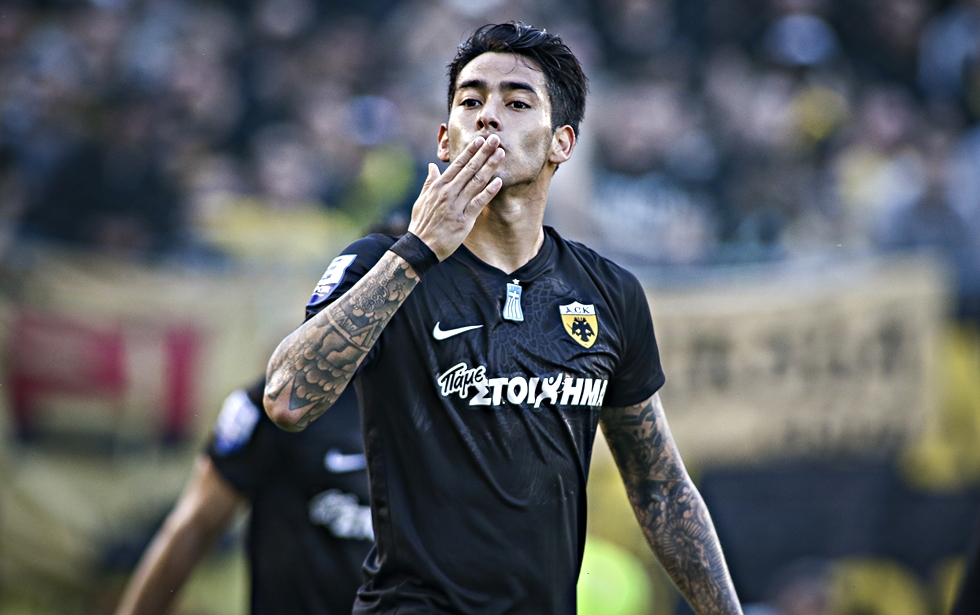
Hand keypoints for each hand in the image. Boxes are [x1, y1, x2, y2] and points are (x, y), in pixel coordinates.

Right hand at [407, 135, 503, 259]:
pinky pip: (478, 203)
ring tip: (501, 154)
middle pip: (469, 169)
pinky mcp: (464, 219)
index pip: (457, 164)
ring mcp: (457, 205)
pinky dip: (489, 192)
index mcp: (439, 186)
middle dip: (483, 153)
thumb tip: (432, 167)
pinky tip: (499, 181)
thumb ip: (430, 182)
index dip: (470, 151)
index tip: (480, 140)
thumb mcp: (422, 200)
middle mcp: (449, 192)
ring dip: (489, 167)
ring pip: (476, 182)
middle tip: (495, 140)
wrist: (420, 246)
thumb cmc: (422, 223)